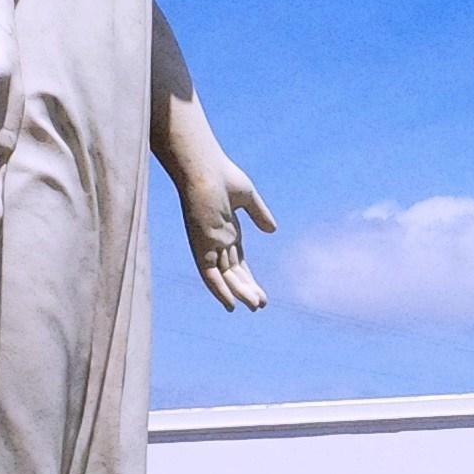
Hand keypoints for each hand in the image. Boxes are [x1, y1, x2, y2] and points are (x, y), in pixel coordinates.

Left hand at [172, 132, 276, 310]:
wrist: (204, 167)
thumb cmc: (221, 175)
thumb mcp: (247, 197)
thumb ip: (258, 214)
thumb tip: (272, 230)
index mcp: (227, 230)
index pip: (239, 261)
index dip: (249, 278)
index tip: (260, 294)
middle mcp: (216, 241)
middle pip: (233, 272)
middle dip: (247, 289)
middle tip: (260, 305)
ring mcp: (209, 244)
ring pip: (224, 276)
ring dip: (239, 292)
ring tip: (254, 307)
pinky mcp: (201, 245)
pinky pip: (209, 273)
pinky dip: (219, 290)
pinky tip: (230, 305)